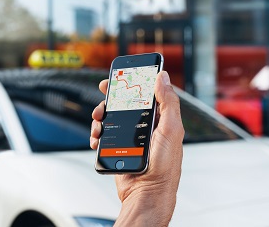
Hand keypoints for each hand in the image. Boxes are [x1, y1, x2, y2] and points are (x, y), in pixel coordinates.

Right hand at [91, 71, 184, 226]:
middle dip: (111, 99)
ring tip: (99, 123)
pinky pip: (104, 135)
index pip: (144, 94)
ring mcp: (129, 137)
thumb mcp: (171, 129)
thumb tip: (162, 77)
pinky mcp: (118, 147)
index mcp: (158, 119)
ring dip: (101, 117)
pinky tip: (97, 137)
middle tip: (104, 97)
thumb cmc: (164, 165)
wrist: (147, 193)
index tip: (120, 75)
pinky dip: (97, 133)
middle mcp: (144, 126)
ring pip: (111, 118)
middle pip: (123, 104)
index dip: (132, 82)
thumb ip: (168, 102)